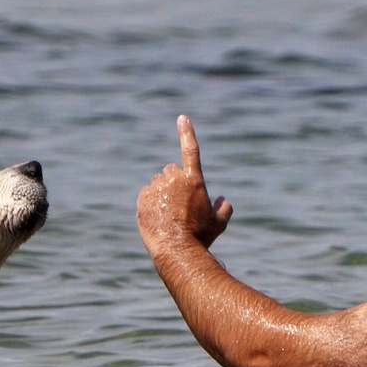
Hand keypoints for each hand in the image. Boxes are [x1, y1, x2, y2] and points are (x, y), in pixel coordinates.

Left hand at [136, 115, 233, 250]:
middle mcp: (174, 179)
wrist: (176, 249)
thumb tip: (223, 200)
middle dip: (173, 182)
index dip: (187, 133)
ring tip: (168, 215)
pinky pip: (146, 195)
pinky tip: (158, 218)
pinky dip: (151, 203)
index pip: (191, 150)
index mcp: (194, 180)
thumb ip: (224, 209)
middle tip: (178, 203)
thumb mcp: (219, 224)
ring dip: (162, 193)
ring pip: (158, 184)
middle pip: (171, 171)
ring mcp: (157, 188)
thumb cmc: (201, 237)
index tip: (182, 118)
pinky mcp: (143, 198)